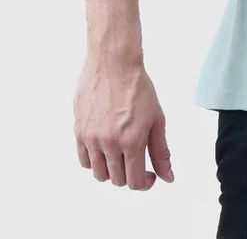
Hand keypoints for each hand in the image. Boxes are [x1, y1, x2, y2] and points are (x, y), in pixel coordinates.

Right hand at [73, 56, 174, 189]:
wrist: (113, 63)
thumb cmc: (137, 87)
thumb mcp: (157, 119)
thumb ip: (161, 151)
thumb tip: (167, 176)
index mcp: (132, 140)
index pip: (135, 182)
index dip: (145, 183)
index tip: (150, 176)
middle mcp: (109, 142)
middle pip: (117, 180)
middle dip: (130, 175)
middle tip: (137, 162)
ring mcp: (91, 138)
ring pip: (99, 173)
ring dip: (112, 170)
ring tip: (121, 154)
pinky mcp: (79, 131)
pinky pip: (84, 160)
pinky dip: (95, 161)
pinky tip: (106, 149)